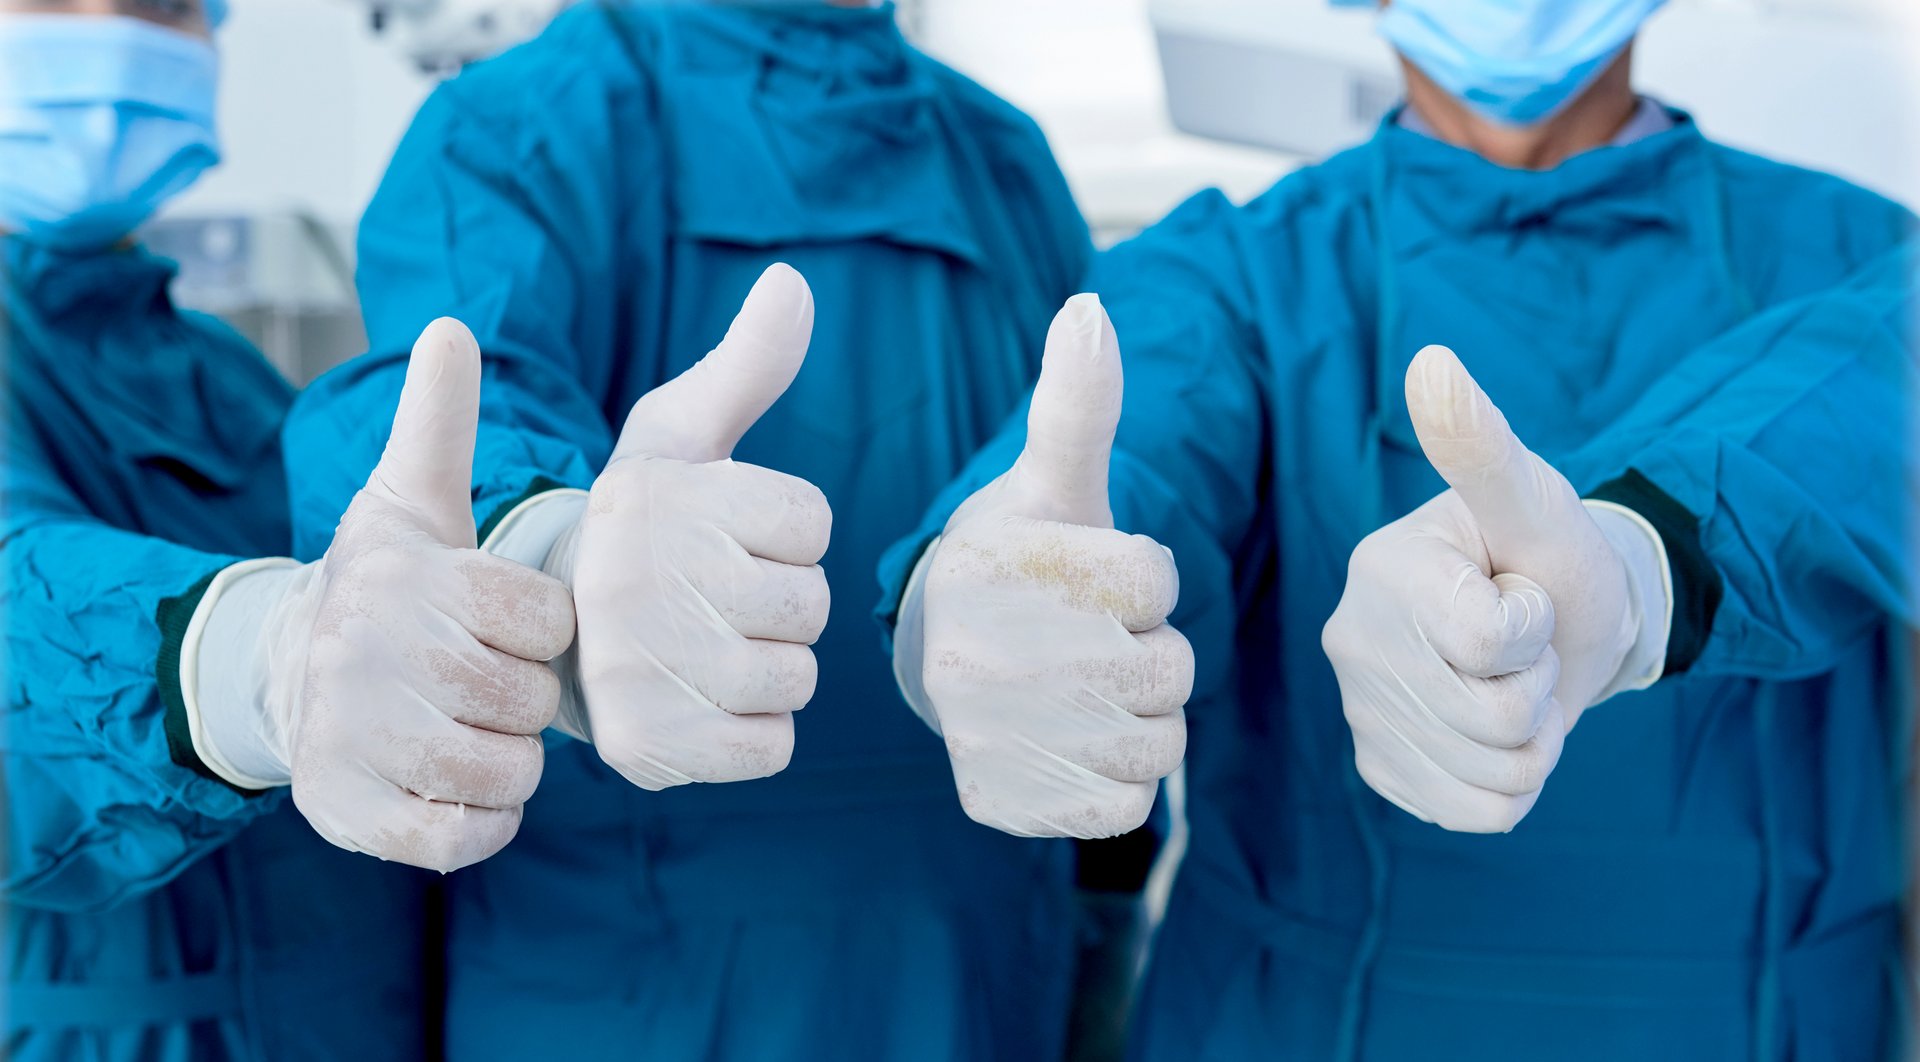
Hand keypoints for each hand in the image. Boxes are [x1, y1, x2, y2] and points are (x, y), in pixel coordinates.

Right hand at [195, 319, 577, 870]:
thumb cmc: (382, 584)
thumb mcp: (409, 499)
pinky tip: (457, 785)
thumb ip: (439, 420)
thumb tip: (449, 325)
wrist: (284, 672)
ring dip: (509, 762)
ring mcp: (353, 737)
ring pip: (506, 773)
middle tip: (484, 681)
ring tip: (472, 729)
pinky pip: (463, 838)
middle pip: (530, 702)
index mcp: (409, 577)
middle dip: (525, 699)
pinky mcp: (345, 812)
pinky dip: (480, 822)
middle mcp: (369, 653)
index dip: (541, 631)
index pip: (547, 620)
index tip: (501, 624)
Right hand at [555, 263, 830, 789]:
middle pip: (811, 605)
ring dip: (773, 668)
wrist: (556, 635)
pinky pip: (772, 748)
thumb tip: (793, 281)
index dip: (787, 532)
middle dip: (783, 603)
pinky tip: (706, 702)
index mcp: (657, 498)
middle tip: (720, 600)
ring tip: (710, 648)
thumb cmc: (644, 527)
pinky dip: (756, 733)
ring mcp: (639, 671)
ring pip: (795, 677)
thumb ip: (746, 364)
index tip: (727, 535)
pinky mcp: (648, 748)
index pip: (811, 521)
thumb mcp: (680, 436)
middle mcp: (639, 582)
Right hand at [911, 294, 1189, 838]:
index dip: (1148, 577)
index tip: (1097, 574)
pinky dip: (1121, 779)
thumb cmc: (1020, 557)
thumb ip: (1078, 404)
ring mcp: (988, 739)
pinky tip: (1078, 740)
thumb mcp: (1050, 480)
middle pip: (1169, 670)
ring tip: (1092, 686)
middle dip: (1154, 651)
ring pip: (1158, 745)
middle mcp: (979, 659)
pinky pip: (1125, 807)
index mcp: (998, 568)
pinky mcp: (1000, 803)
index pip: (1158, 581)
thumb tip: (1089, 311)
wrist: (940, 651)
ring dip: (1146, 718)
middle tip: (1097, 636)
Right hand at [1322, 345, 1665, 831]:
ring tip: (1517, 687)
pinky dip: (1514, 785)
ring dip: (1537, 740)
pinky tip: (1497, 734)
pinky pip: (1479, 813)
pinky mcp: (1383, 770)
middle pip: (1495, 716)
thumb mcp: (1533, 500)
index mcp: (1383, 573)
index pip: (1490, 643)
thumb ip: (1481, 444)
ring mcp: (1362, 712)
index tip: (1523, 592)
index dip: (1536, 626)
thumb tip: (1433, 362)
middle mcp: (1352, 641)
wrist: (1562, 625)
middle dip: (1541, 688)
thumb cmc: (1549, 552)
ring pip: (1495, 772)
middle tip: (1526, 648)